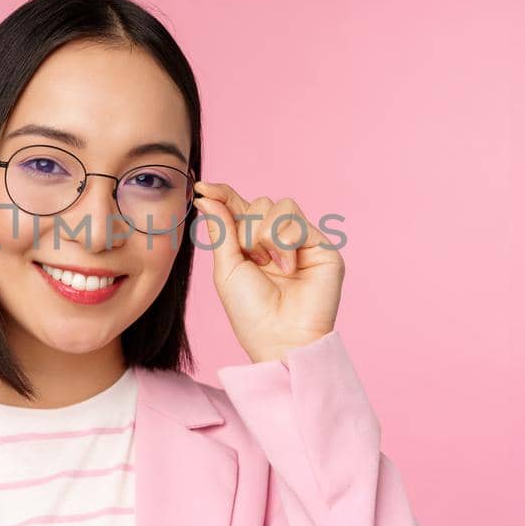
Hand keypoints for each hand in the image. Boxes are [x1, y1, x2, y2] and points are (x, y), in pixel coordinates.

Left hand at [191, 181, 344, 363]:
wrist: (279, 338)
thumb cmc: (251, 312)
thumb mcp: (226, 268)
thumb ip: (221, 229)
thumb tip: (206, 196)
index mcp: (252, 244)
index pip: (239, 206)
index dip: (222, 193)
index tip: (201, 187)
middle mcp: (278, 240)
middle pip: (258, 203)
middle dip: (247, 228)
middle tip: (252, 259)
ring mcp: (301, 242)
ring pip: (279, 205)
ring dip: (265, 234)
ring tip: (270, 265)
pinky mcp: (322, 246)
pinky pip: (296, 220)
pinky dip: (285, 242)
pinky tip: (287, 267)